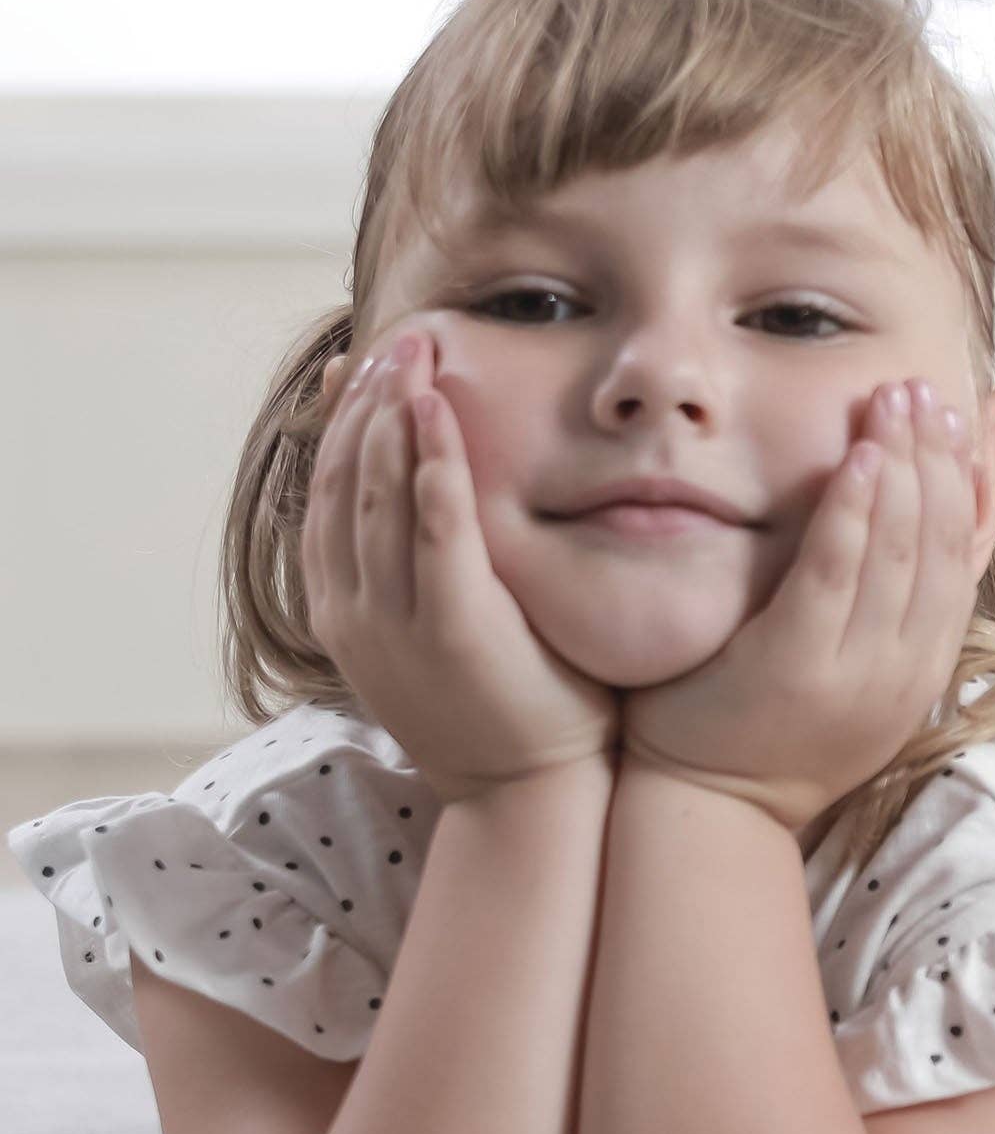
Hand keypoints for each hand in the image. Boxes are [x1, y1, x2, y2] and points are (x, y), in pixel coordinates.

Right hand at [303, 329, 620, 805]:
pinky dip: (433, 464)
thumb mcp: (444, 631)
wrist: (528, 796)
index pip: (327, 492)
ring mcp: (396, 620)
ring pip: (377, 494)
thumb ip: (428, 569)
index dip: (346, 421)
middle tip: (400, 337)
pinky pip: (434, 529)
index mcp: (344, 608)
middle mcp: (354, 610)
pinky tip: (437, 412)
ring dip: (394, 413)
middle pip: (345, 480)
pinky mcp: (454, 625)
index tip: (370, 362)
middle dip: (370, 400)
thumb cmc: (506, 710)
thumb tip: (429, 505)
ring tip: (415, 352)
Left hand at [619, 376, 982, 832]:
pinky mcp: (797, 666)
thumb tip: (901, 536)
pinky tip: (858, 458)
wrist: (712, 814)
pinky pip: (836, 575)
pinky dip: (854, 513)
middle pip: (939, 545)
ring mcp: (856, 672)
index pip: (960, 561)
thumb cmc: (767, 737)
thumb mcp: (851, 677)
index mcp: (921, 671)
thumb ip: (880, 614)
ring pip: (900, 551)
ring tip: (897, 401)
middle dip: (937, 459)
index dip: (961, 484)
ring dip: (903, 466)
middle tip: (925, 392)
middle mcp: (902, 671)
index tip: (953, 421)